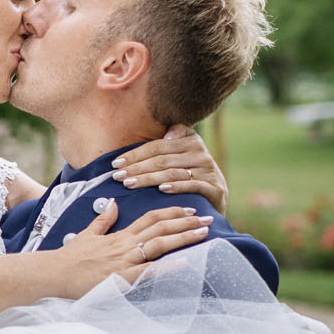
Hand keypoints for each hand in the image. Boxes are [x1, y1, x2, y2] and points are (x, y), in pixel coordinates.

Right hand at [47, 200, 210, 297]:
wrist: (53, 272)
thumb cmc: (69, 258)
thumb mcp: (87, 234)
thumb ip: (103, 220)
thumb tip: (114, 204)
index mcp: (119, 236)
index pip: (151, 219)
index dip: (172, 212)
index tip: (189, 208)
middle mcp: (125, 245)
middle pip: (161, 228)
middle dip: (186, 221)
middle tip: (208, 217)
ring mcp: (124, 261)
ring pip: (159, 244)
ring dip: (183, 237)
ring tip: (203, 232)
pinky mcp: (121, 278)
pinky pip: (149, 271)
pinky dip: (168, 267)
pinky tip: (186, 263)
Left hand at [109, 126, 227, 214]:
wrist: (216, 200)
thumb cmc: (190, 176)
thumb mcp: (180, 155)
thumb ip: (167, 144)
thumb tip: (165, 133)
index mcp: (191, 140)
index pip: (157, 146)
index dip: (135, 154)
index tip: (116, 164)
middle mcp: (201, 153)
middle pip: (162, 159)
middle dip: (137, 168)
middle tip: (118, 176)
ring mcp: (209, 171)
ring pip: (173, 172)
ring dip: (149, 178)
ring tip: (129, 184)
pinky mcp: (216, 188)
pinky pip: (193, 185)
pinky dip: (177, 187)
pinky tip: (161, 189)